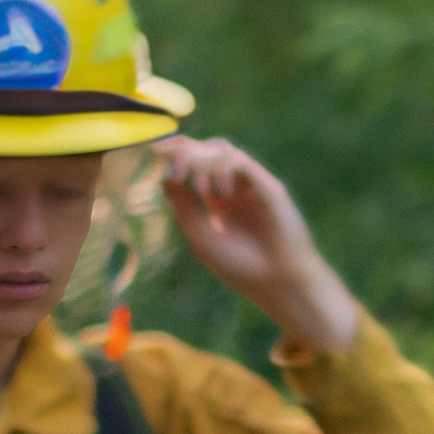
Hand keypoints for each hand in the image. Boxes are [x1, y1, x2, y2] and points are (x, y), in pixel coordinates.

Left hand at [151, 137, 365, 353]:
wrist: (279, 284)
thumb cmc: (243, 268)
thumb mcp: (202, 240)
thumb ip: (184, 209)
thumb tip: (164, 179)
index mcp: (217, 200)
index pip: (192, 166)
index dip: (172, 159)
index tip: (154, 162)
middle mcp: (234, 187)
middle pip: (204, 150)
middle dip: (183, 152)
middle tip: (172, 167)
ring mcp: (251, 185)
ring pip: (221, 149)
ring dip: (202, 161)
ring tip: (199, 188)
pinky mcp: (268, 186)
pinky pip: (240, 162)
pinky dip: (223, 170)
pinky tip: (221, 193)